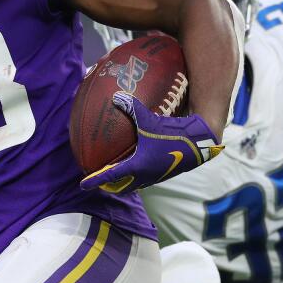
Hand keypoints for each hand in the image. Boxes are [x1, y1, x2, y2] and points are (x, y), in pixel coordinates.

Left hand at [80, 92, 222, 193]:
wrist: (199, 143)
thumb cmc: (172, 133)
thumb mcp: (150, 120)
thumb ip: (132, 108)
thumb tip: (116, 96)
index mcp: (137, 166)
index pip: (110, 176)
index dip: (95, 180)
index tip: (83, 184)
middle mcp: (145, 175)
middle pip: (121, 186)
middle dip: (108, 186)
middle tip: (98, 182)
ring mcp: (155, 176)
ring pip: (134, 184)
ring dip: (123, 182)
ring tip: (115, 177)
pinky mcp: (164, 173)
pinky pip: (145, 178)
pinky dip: (136, 176)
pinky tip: (137, 165)